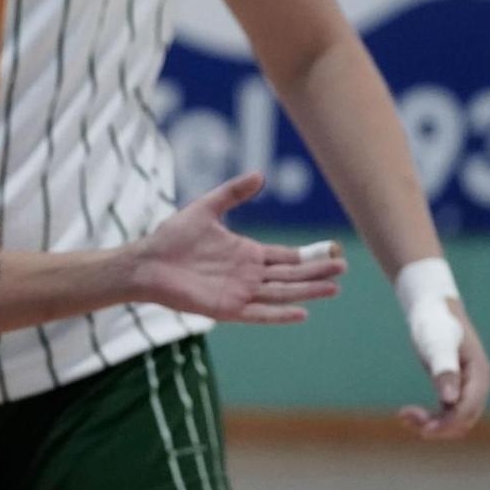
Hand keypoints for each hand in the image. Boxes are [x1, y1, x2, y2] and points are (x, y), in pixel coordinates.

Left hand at [129, 172, 343, 322]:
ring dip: (307, 291)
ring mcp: (239, 292)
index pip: (286, 257)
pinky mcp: (226, 308)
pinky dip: (279, 314)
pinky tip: (302, 313)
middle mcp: (248, 275)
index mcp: (247, 254)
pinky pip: (259, 313)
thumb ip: (232, 193)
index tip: (333, 251)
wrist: (146, 262)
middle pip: (290, 275)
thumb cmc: (171, 237)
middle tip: (343, 268)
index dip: (308, 256)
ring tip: (334, 288)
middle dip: (316, 272)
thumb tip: (260, 175)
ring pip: (281, 293)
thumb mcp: (205, 208)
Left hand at [399, 300, 489, 440]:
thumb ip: (445, 371)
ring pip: (455, 419)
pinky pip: (447, 412)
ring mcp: (466, 386)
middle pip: (464, 420)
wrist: (431, 308)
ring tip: (403, 416)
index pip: (469, 410)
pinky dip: (430, 417)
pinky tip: (407, 413)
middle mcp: (478, 384)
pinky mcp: (453, 387)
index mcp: (480, 375)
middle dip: (438, 425)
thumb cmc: (434, 323)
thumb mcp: (437, 345)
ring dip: (432, 423)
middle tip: (404, 417)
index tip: (423, 430)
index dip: (448, 423)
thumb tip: (450, 401)